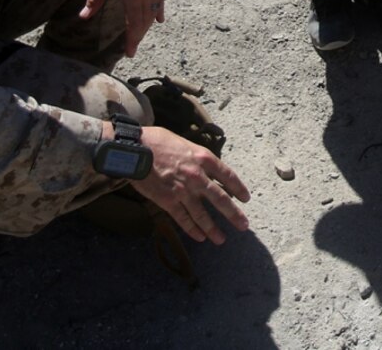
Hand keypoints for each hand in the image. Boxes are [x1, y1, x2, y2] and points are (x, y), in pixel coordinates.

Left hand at [80, 0, 164, 57]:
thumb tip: (84, 16)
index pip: (134, 22)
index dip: (132, 39)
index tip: (129, 52)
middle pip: (144, 20)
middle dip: (138, 36)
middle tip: (132, 49)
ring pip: (152, 12)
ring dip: (146, 26)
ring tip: (138, 36)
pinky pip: (159, 0)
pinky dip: (158, 11)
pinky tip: (158, 20)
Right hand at [133, 125, 250, 243]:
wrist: (135, 149)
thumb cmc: (158, 141)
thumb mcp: (185, 143)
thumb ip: (197, 157)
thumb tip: (206, 168)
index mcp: (203, 158)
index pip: (228, 176)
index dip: (238, 188)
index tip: (245, 198)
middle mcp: (197, 176)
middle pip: (221, 199)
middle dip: (234, 214)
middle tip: (243, 226)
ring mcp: (183, 191)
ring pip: (202, 215)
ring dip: (213, 229)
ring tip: (221, 240)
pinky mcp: (168, 201)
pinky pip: (183, 219)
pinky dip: (192, 230)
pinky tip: (199, 237)